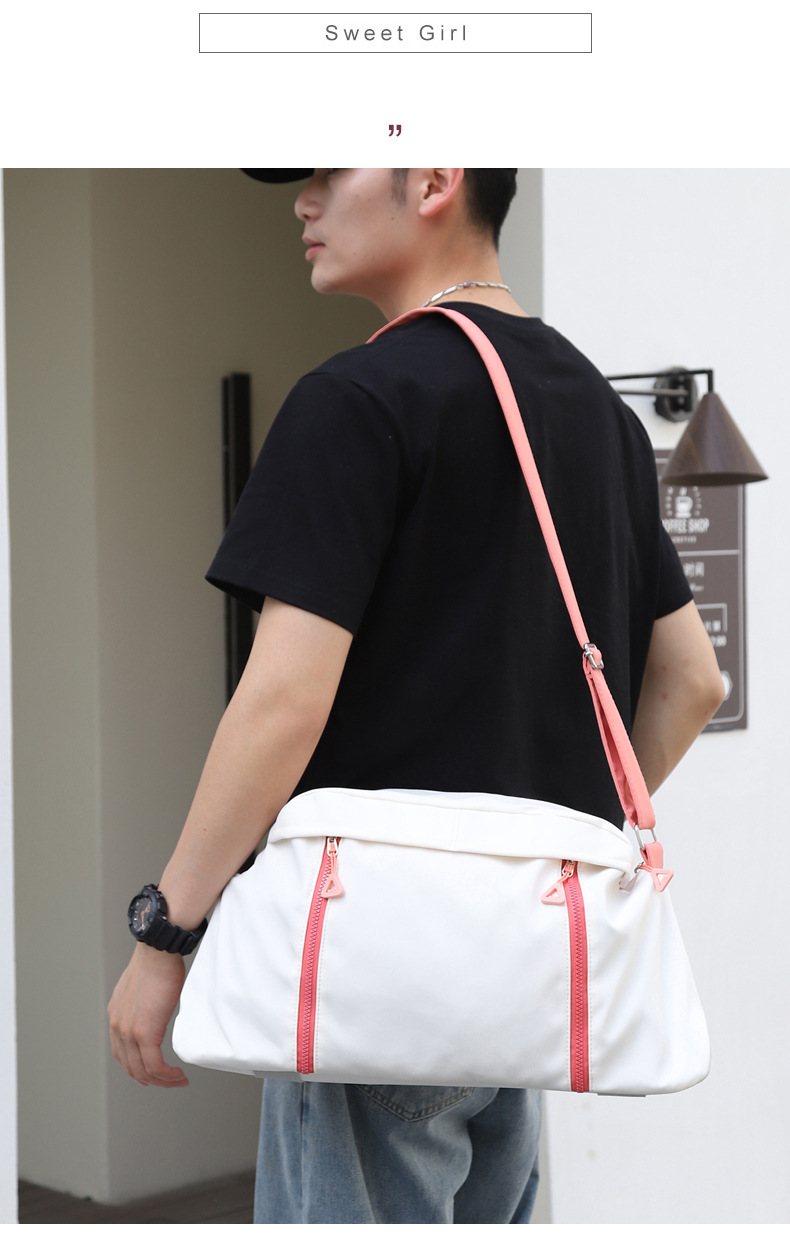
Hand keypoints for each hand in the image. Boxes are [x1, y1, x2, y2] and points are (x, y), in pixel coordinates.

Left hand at [108, 944, 188, 1086]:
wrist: (157, 952)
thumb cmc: (156, 961)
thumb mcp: (142, 986)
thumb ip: (144, 1003)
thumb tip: (157, 1008)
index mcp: (117, 1015)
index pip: (121, 1052)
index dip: (136, 1068)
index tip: (151, 1074)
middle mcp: (118, 1026)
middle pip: (130, 1067)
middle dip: (151, 1079)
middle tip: (168, 1082)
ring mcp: (129, 1032)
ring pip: (143, 1071)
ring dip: (162, 1081)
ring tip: (178, 1080)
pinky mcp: (144, 1033)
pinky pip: (154, 1065)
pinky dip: (167, 1075)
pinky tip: (177, 1074)